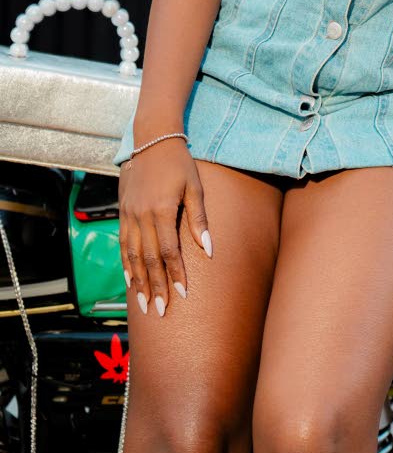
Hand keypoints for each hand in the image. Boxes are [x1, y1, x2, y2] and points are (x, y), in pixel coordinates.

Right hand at [117, 138, 211, 316]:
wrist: (152, 141)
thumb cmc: (180, 163)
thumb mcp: (195, 187)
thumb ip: (199, 219)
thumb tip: (209, 249)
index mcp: (161, 210)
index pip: (168, 250)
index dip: (175, 273)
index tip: (181, 294)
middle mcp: (142, 215)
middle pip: (148, 258)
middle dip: (154, 286)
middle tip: (159, 311)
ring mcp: (129, 214)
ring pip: (131, 255)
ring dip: (138, 281)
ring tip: (143, 304)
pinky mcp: (123, 212)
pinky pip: (122, 243)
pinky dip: (125, 264)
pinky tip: (129, 280)